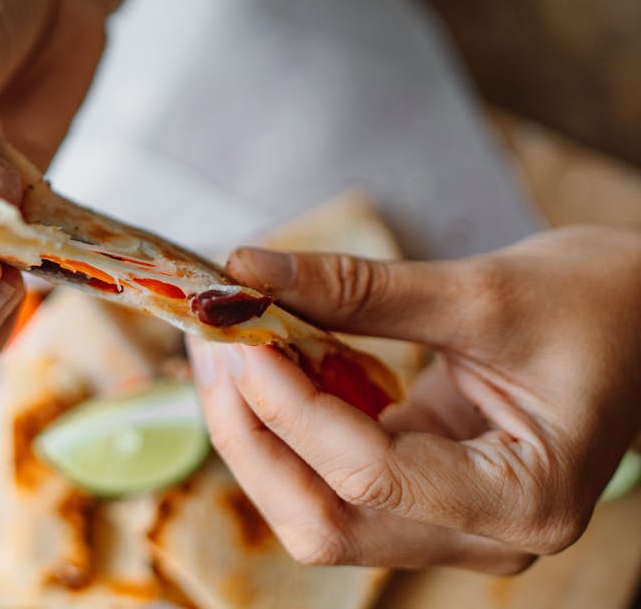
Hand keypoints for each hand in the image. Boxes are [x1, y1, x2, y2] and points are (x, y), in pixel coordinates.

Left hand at [187, 225, 640, 572]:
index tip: (234, 337)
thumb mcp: (482, 289)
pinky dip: (291, 429)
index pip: (371, 475)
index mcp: (525, 499)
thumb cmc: (601, 305)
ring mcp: (451, 525)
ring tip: (226, 352)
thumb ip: (359, 290)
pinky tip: (267, 367)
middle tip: (209, 348)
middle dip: (253, 435)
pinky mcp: (425, 498)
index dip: (289, 408)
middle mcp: (486, 536)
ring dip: (259, 435)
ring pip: (319, 512)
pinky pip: (334, 482)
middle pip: (327, 519)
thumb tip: (248, 272)